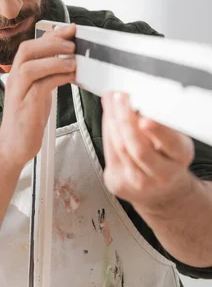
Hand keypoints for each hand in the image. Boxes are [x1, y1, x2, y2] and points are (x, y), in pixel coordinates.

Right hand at [0, 24, 76, 167]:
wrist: (14, 145)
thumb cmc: (27, 119)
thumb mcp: (38, 90)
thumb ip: (47, 74)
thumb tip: (66, 59)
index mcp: (18, 73)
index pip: (31, 45)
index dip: (51, 35)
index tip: (69, 30)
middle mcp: (15, 79)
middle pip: (27, 49)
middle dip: (52, 42)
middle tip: (72, 43)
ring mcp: (19, 92)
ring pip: (31, 66)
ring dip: (55, 59)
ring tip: (73, 60)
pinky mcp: (26, 105)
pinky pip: (41, 85)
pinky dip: (57, 77)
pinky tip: (70, 76)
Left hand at [101, 92, 194, 213]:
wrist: (161, 192)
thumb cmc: (165, 156)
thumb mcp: (170, 137)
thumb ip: (155, 119)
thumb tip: (136, 95)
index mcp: (180, 156)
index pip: (171, 143)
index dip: (158, 131)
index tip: (145, 117)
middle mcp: (162, 174)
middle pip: (139, 148)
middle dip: (126, 119)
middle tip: (120, 97)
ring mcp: (139, 182)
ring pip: (120, 148)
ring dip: (112, 120)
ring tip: (110, 100)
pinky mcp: (119, 184)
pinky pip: (109, 152)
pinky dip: (107, 130)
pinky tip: (108, 115)